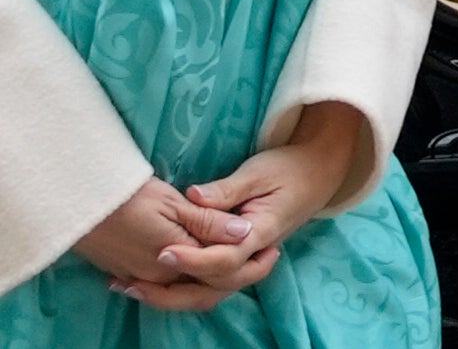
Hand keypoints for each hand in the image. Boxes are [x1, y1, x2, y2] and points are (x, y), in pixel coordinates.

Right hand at [72, 179, 253, 308]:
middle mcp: (158, 276)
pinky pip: (162, 285)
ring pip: (184, 290)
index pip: (221, 270)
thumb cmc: (128, 197)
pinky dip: (185, 281)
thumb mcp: (174, 203)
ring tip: (234, 261)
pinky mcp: (124, 272)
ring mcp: (139, 276)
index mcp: (176, 258)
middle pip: (204, 289)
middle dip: (235, 278)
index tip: (271, 248)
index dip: (249, 261)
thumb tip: (244, 233)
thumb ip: (209, 222)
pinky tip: (196, 267)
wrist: (80, 202)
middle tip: (263, 260)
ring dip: (209, 281)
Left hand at [124, 102, 364, 308]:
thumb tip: (193, 196)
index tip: (162, 252)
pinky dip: (181, 288)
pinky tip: (152, 282)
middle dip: (172, 291)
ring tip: (132, 288)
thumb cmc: (288, 167)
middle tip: (132, 283)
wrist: (318, 173)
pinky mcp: (238, 259)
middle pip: (215, 287)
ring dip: (172, 296)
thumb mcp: (259, 171)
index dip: (194, 259)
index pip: (226, 258)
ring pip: (211, 293)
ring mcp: (248, 260)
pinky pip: (210, 283)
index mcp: (262, 232)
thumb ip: (227, 189)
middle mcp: (255, 254)